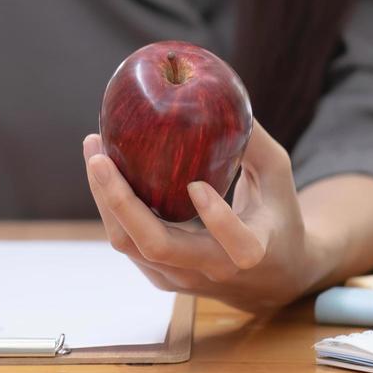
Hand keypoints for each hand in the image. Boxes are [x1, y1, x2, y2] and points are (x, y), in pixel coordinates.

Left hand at [83, 123, 336, 314]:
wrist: (270, 278)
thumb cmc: (277, 215)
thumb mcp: (278, 177)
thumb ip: (254, 141)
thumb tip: (222, 94)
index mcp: (254, 252)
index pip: (237, 246)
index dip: (217, 219)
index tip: (198, 184)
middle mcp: (212, 270)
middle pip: (157, 246)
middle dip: (122, 202)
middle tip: (100, 158)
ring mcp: (180, 278)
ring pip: (130, 244)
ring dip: (105, 198)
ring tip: (94, 150)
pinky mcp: (158, 275)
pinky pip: (126, 241)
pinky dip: (109, 205)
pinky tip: (102, 167)